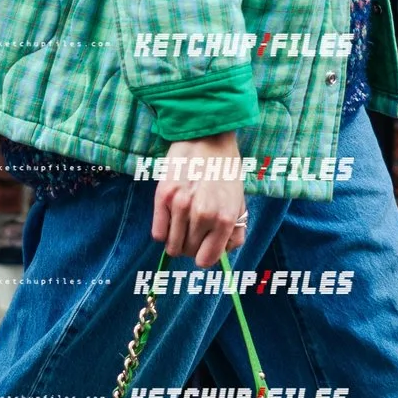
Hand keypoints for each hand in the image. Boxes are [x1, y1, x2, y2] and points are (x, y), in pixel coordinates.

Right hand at [150, 131, 247, 269]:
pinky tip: (170, 219)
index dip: (203, 256)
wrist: (207, 137)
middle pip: (187, 252)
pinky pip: (157, 232)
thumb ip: (234, 231)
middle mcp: (202, 215)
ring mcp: (180, 206)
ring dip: (176, 240)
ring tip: (181, 225)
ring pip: (171, 245)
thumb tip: (223, 253)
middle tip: (193, 231)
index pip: (206, 259)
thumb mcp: (239, 202)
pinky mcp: (163, 196)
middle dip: (190, 247)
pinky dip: (163, 231)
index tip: (202, 248)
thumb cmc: (225, 170)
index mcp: (224, 219)